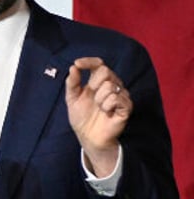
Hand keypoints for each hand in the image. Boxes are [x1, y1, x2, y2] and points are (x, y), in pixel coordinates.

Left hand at [65, 57, 129, 176]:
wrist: (88, 136)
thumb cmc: (81, 117)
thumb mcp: (72, 98)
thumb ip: (72, 82)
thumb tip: (73, 67)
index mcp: (98, 81)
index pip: (98, 64)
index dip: (89, 62)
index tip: (78, 63)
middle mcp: (112, 85)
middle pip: (105, 71)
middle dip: (93, 84)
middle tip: (92, 97)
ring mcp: (120, 95)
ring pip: (110, 86)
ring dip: (99, 99)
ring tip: (99, 109)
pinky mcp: (126, 106)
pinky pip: (116, 98)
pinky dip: (107, 106)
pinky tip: (107, 112)